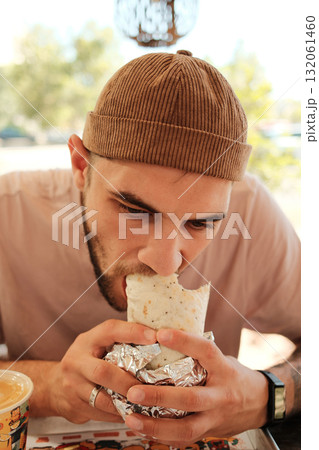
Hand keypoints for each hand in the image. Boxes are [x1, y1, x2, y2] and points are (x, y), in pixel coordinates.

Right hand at [47, 319, 156, 423]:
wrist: (54, 385)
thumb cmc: (88, 360)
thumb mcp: (97, 345)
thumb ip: (120, 342)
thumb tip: (158, 338)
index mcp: (87, 340)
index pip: (110, 330)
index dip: (132, 332)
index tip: (154, 336)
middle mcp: (76, 360)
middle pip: (103, 371)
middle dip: (128, 381)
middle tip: (149, 386)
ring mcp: (72, 385)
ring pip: (100, 398)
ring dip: (124, 403)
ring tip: (144, 404)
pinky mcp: (73, 405)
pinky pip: (99, 414)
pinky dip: (118, 414)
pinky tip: (132, 414)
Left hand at [125, 329, 268, 446]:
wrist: (260, 403)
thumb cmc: (233, 374)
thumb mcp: (221, 359)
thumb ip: (197, 354)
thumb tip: (162, 336)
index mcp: (224, 368)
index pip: (205, 350)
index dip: (184, 341)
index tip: (159, 333)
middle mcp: (222, 394)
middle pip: (191, 398)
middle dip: (159, 397)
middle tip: (132, 392)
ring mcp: (217, 417)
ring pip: (187, 427)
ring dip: (155, 425)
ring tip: (131, 419)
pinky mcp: (211, 432)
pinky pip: (186, 439)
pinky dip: (163, 437)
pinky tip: (143, 431)